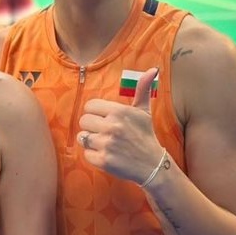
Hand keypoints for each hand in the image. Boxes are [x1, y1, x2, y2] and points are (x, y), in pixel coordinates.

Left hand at [76, 68, 164, 183]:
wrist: (153, 166)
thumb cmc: (145, 135)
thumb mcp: (144, 111)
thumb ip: (143, 89)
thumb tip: (153, 69)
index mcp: (119, 111)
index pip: (89, 106)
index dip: (95, 113)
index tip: (104, 119)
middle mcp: (112, 126)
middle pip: (83, 121)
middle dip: (91, 127)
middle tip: (104, 132)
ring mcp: (107, 144)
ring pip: (82, 137)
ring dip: (91, 141)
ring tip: (106, 143)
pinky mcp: (103, 161)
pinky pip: (86, 154)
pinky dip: (93, 156)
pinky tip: (107, 155)